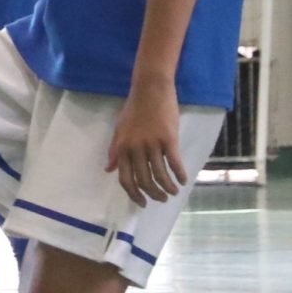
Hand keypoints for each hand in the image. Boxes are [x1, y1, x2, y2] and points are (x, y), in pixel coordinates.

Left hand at [107, 78, 186, 203]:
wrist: (150, 89)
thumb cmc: (134, 110)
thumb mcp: (119, 130)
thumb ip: (114, 151)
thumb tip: (108, 169)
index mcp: (122, 148)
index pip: (126, 179)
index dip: (134, 194)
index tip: (142, 203)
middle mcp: (135, 149)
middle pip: (144, 180)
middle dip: (153, 194)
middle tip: (161, 199)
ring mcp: (152, 144)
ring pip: (160, 175)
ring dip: (168, 187)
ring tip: (174, 192)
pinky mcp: (168, 139)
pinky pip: (174, 163)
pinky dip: (180, 174)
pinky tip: (183, 180)